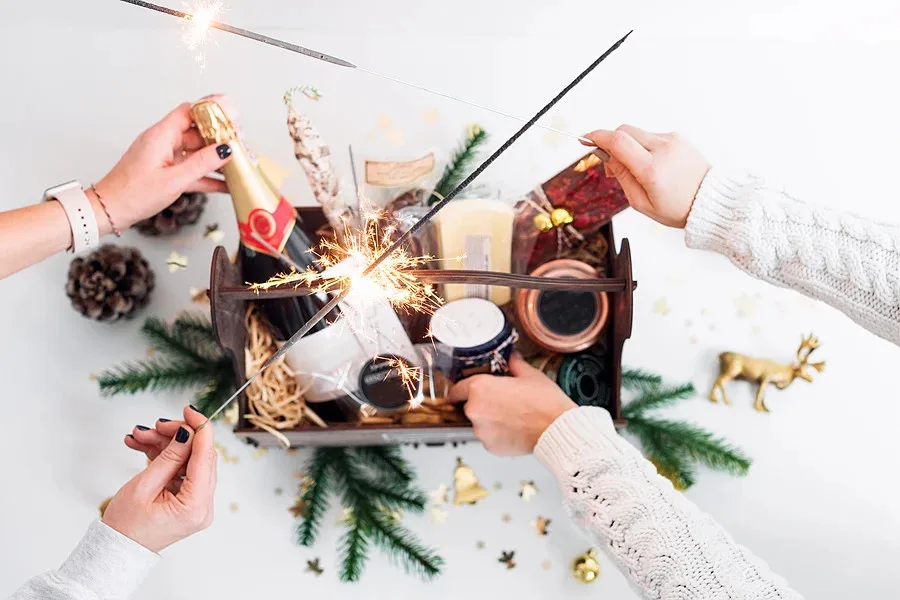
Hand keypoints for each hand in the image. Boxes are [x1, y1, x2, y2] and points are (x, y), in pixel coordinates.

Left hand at [92, 96, 235, 231]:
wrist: (109, 211)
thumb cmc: (133, 194)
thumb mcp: (173, 180)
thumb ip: (202, 164)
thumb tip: (225, 150)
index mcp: (161, 136)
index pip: (189, 111)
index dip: (210, 109)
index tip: (231, 115)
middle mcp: (163, 142)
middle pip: (196, 132)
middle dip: (219, 137)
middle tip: (240, 144)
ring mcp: (164, 157)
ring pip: (196, 152)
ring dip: (215, 158)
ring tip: (238, 164)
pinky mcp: (165, 172)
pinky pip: (191, 169)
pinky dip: (207, 175)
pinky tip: (225, 184)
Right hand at [103, 406, 216, 552]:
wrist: (115, 551)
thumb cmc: (125, 527)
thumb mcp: (144, 486)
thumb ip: (169, 457)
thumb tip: (187, 433)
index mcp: (195, 506)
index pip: (206, 458)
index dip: (200, 430)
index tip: (189, 411)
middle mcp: (202, 506)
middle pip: (199, 456)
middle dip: (176, 436)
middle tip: (154, 426)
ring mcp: (196, 503)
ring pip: (188, 460)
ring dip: (165, 444)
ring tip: (139, 437)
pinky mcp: (187, 499)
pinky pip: (180, 470)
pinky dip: (163, 456)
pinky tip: (141, 445)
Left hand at [448, 355, 575, 455]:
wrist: (556, 429)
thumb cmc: (544, 402)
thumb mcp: (529, 374)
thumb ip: (514, 364)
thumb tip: (511, 358)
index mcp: (480, 388)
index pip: (457, 388)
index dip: (462, 388)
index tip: (464, 390)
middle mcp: (475, 410)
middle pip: (470, 405)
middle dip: (483, 403)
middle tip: (502, 401)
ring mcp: (481, 431)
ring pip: (480, 423)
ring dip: (490, 420)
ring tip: (512, 416)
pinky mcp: (490, 446)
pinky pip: (489, 437)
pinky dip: (497, 434)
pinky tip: (514, 428)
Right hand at [582, 126, 710, 227]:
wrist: (710, 201)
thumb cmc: (678, 208)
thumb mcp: (641, 202)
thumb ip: (621, 176)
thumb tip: (604, 155)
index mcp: (652, 169)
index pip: (617, 141)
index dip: (596, 137)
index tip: (584, 140)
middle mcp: (663, 148)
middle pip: (624, 131)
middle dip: (610, 143)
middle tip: (609, 165)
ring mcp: (672, 140)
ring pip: (637, 134)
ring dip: (628, 146)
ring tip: (635, 170)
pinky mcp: (677, 137)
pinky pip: (650, 136)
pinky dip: (642, 147)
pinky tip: (650, 165)